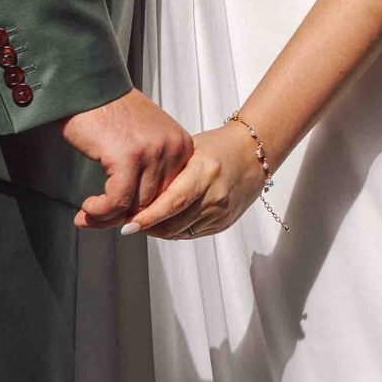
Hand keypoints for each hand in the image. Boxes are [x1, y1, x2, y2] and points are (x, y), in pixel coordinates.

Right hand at [59, 90, 192, 230]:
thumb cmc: (110, 111)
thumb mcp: (145, 138)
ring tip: (88, 216)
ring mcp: (153, 153)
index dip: (145, 211)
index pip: (171, 193)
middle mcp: (173, 149)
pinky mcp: (128, 158)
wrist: (88, 87)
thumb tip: (142, 208)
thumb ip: (152, 168)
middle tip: (99, 220)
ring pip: (135, 206)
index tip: (124, 218)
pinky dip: (100, 211)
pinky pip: (117, 201)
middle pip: (154, 203)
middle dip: (125, 218)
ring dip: (107, 217)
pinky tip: (88, 207)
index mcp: (182, 145)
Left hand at [124, 121, 268, 240]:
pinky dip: (174, 230)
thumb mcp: (190, 149)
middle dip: (147, 227)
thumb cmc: (219, 147)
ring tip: (144, 221)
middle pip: (173, 223)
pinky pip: (191, 234)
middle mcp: (215, 194)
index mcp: (205, 171)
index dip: (147, 218)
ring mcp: (221, 212)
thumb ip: (166, 172)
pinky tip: (167, 220)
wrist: (254, 154)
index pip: (172, 203)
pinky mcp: (223, 222)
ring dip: (158, 230)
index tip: (127, 225)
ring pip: (179, 233)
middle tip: (129, 222)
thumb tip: (135, 192)